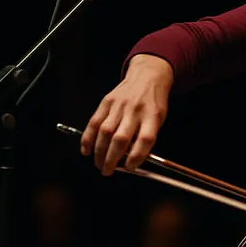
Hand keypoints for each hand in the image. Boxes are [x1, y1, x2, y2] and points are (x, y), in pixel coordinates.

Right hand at [80, 54, 172, 175]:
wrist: (147, 75)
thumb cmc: (154, 102)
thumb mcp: (159, 119)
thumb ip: (146, 138)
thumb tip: (130, 161)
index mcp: (153, 115)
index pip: (145, 139)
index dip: (137, 157)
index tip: (130, 168)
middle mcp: (135, 110)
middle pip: (121, 139)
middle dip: (112, 159)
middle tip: (107, 171)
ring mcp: (119, 105)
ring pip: (105, 132)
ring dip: (99, 152)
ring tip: (98, 164)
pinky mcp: (106, 101)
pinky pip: (94, 122)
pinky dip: (88, 139)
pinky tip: (86, 150)